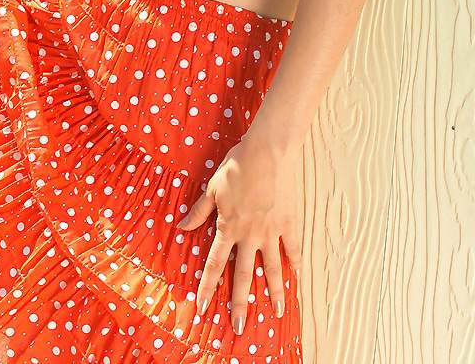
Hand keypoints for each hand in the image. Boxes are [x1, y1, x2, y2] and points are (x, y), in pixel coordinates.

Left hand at [177, 132, 301, 333]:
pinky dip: (295, 262)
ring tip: (277, 313)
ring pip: (272, 268)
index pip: (215, 264)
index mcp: (229, 227)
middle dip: (240, 303)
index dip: (208, 287)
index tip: (203, 307)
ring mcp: (271, 230)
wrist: (268, 151)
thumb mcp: (212, 188)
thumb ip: (199, 211)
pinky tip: (297, 276)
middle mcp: (250, 234)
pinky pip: (293, 248)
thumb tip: (181, 227)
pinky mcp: (289, 222)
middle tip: (240, 327)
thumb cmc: (237, 165)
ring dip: (274, 292)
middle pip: (244, 275)